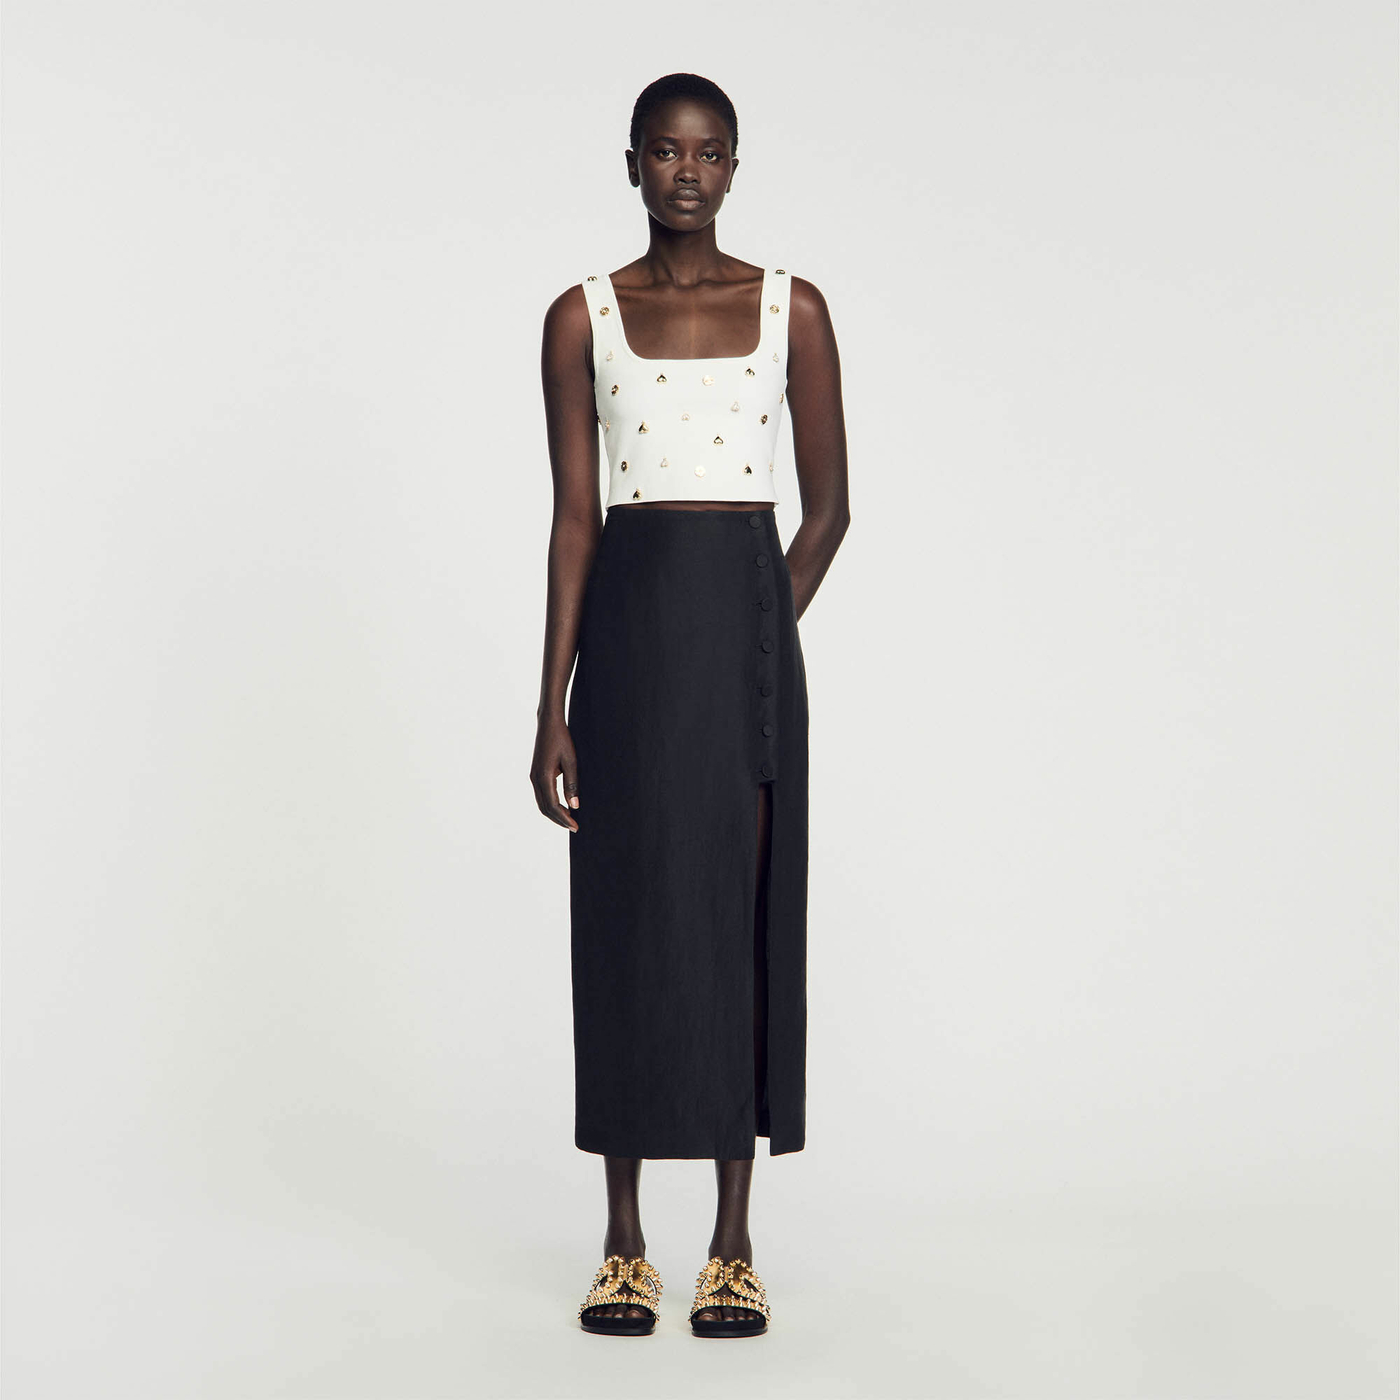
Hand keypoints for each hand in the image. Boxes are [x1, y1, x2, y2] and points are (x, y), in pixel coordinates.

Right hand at [531, 713, 579, 831]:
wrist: (549, 724)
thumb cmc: (562, 739)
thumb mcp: (571, 761)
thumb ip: (572, 784)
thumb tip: (575, 806)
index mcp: (543, 777)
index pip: (553, 805)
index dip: (564, 818)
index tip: (575, 826)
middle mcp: (535, 779)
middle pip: (545, 808)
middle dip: (559, 820)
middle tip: (574, 827)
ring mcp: (534, 777)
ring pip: (542, 803)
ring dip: (554, 814)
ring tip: (569, 819)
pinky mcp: (536, 774)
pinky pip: (542, 795)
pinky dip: (551, 804)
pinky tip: (562, 806)